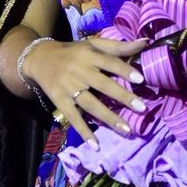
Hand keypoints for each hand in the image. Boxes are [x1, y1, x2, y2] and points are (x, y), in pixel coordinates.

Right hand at [24, 34, 148, 143]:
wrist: (40, 59)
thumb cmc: (74, 52)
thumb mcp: (94, 44)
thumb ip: (119, 46)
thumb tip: (146, 42)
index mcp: (89, 55)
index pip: (109, 62)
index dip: (124, 70)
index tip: (141, 80)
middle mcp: (79, 71)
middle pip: (103, 84)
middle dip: (122, 97)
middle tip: (142, 108)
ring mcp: (69, 88)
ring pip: (91, 104)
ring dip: (108, 117)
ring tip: (126, 129)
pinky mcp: (60, 101)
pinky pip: (73, 118)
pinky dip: (83, 131)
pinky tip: (95, 144)